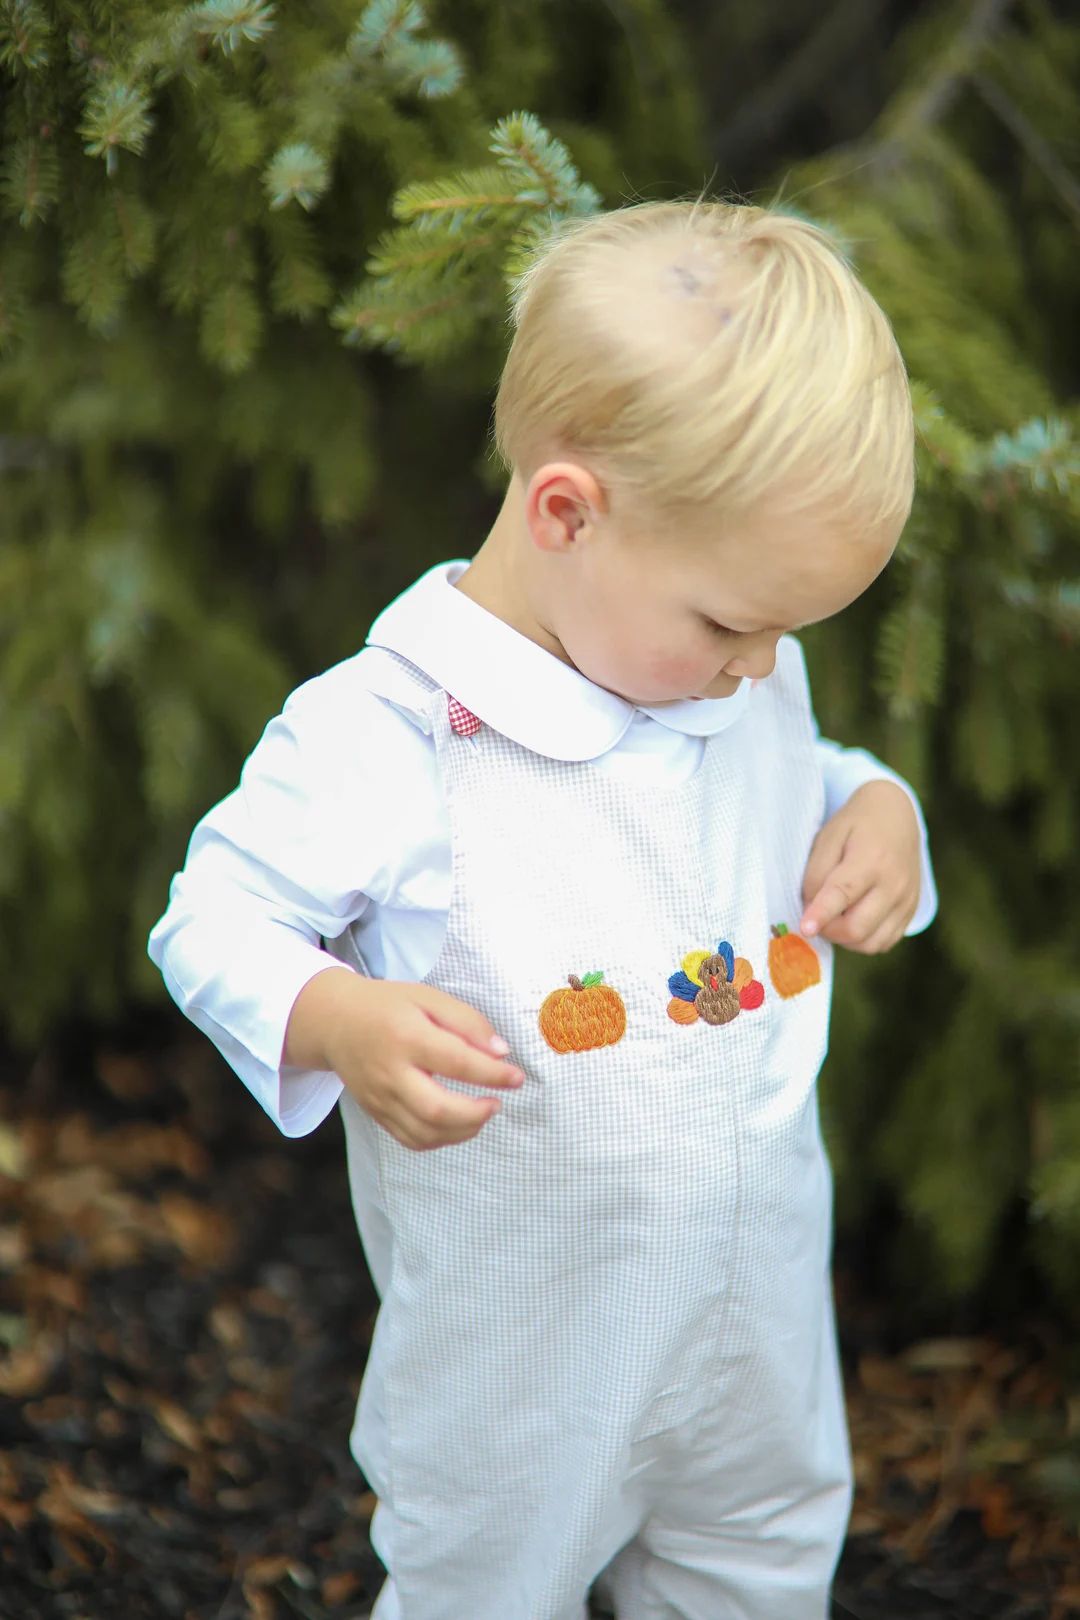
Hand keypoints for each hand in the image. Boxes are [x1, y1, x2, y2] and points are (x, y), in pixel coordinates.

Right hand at [285, 967, 523, 1150]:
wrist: (336, 1022)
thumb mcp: (428, 998)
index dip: (492, 1074)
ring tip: (482, 1112)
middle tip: (497, 1102)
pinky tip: (457, 1123)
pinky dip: (441, 1139)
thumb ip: (467, 1023)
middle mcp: (390, 1072)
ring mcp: (380, 1098)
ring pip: (424, 1133)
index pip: (456, 1062)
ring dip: (463, 1130)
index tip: (516, 1077)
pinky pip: (411, 1139)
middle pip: (437, 1109)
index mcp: (406, 1036)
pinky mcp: (376, 1113)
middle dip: (476, 1113)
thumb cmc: (388, 1006)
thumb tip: (501, 1053)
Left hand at [799, 780, 921, 953]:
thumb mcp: (829, 837)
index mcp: (871, 859)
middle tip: (815, 916)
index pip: (843, 893)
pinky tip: (852, 920)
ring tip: (834, 917)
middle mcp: (894, 884)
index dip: (821, 914)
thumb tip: (811, 910)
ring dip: (844, 939)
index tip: (805, 928)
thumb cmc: (856, 825)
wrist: (897, 816)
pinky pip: (884, 942)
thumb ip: (816, 874)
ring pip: (870, 944)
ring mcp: (906, 900)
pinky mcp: (911, 911)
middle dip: (827, 930)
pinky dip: (863, 940)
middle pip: (856, 928)